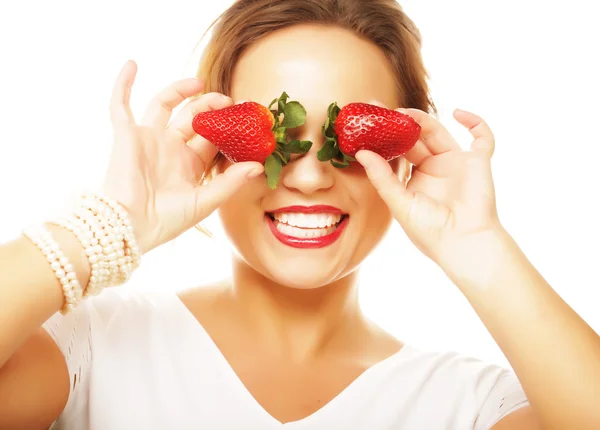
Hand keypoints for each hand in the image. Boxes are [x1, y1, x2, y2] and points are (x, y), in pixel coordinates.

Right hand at [103, 60, 263, 253]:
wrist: (131, 227)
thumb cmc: (167, 221)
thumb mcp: (205, 201)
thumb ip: (231, 182)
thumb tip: (259, 166)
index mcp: (189, 165)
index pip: (212, 138)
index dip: (229, 127)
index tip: (248, 117)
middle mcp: (170, 149)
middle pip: (193, 118)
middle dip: (211, 107)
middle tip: (228, 101)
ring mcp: (148, 140)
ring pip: (165, 105)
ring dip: (181, 90)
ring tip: (200, 83)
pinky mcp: (126, 135)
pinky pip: (120, 105)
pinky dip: (123, 84)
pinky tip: (132, 64)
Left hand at [356, 107, 502, 266]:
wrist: (463, 243)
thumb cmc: (430, 231)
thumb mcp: (400, 203)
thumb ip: (382, 177)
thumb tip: (361, 153)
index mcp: (415, 179)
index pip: (398, 151)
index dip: (384, 137)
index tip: (368, 123)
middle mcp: (434, 168)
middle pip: (415, 138)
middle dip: (399, 123)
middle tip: (381, 110)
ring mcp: (456, 163)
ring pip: (438, 132)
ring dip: (423, 120)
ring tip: (405, 114)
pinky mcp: (478, 162)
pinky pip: (483, 137)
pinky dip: (475, 122)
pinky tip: (457, 112)